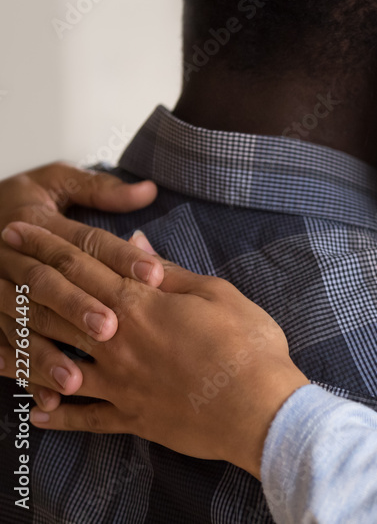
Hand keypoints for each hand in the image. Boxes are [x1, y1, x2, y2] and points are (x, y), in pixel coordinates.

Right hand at [0, 163, 160, 404]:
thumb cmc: (19, 202)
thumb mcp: (54, 183)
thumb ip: (100, 190)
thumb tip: (147, 189)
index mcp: (38, 224)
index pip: (84, 242)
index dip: (120, 257)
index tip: (155, 274)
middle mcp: (13, 260)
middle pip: (47, 285)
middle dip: (77, 308)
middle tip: (110, 328)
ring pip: (20, 324)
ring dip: (46, 353)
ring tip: (76, 378)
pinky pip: (2, 349)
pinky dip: (24, 374)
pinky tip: (50, 400)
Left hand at [0, 222, 309, 477]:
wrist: (258, 409)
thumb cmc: (248, 346)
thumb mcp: (216, 294)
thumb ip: (169, 273)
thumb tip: (136, 246)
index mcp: (140, 304)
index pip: (82, 266)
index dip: (46, 245)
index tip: (17, 230)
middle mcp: (117, 341)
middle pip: (56, 306)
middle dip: (22, 280)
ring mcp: (118, 383)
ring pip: (55, 361)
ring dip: (22, 346)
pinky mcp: (129, 417)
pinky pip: (82, 417)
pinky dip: (57, 414)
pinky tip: (36, 409)